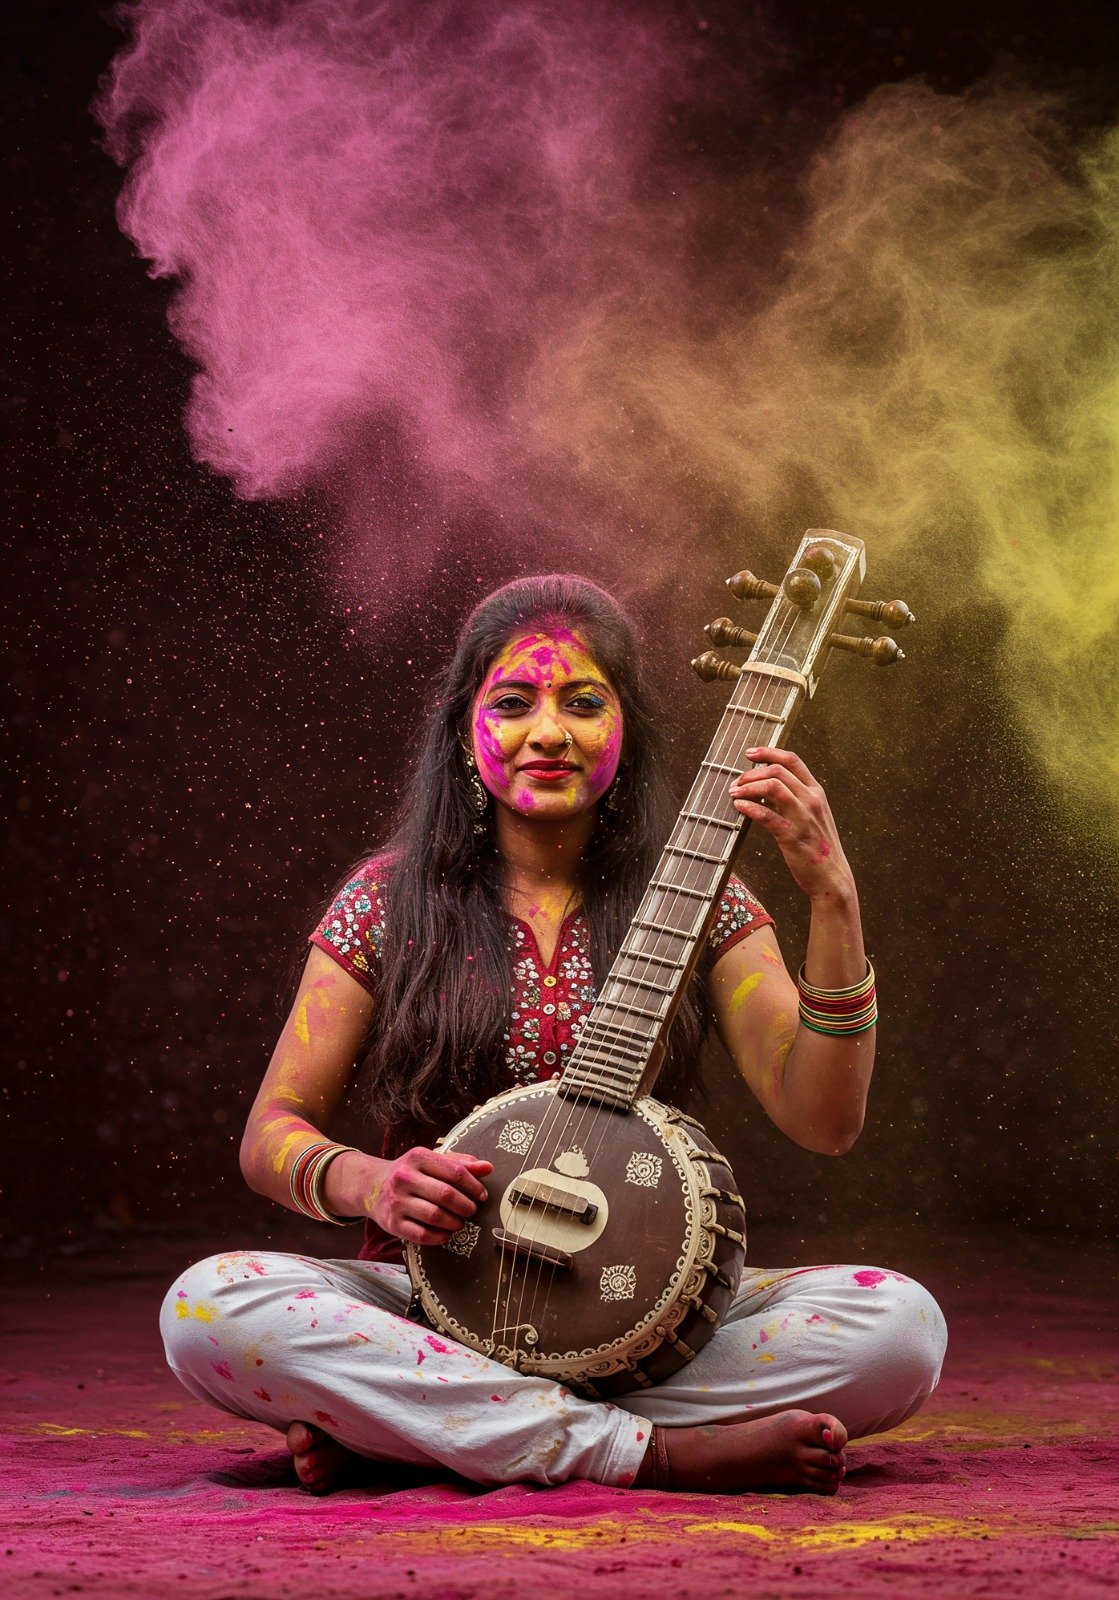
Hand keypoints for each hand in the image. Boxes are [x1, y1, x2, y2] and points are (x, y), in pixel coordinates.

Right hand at [368, 1146, 492, 1245]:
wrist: (372, 1186)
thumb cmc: (410, 1172)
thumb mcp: (432, 1161)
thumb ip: (460, 1163)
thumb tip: (488, 1168)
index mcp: (418, 1157)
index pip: (455, 1171)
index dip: (473, 1186)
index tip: (482, 1195)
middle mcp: (405, 1177)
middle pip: (446, 1195)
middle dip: (466, 1206)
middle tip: (472, 1211)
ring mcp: (397, 1201)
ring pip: (435, 1216)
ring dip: (454, 1222)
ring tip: (460, 1222)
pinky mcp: (392, 1223)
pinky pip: (422, 1235)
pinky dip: (440, 1237)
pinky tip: (446, 1234)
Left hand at [729, 747, 853, 900]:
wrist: (831, 877)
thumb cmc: (816, 846)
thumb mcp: (811, 815)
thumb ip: (792, 798)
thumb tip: (763, 786)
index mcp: (816, 792)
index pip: (792, 760)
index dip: (768, 752)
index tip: (749, 754)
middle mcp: (811, 800)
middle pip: (778, 771)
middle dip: (751, 773)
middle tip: (736, 784)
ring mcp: (802, 817)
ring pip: (772, 787)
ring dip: (748, 787)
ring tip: (734, 794)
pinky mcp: (791, 836)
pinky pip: (767, 815)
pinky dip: (749, 807)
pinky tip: (739, 807)